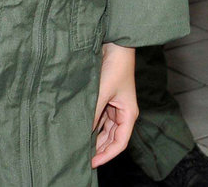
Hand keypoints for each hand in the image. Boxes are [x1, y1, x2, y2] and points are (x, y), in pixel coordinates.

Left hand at [92, 43, 136, 167]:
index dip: (106, 156)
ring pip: (104, 130)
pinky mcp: (106, 99)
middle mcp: (123, 113)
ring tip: (78, 145)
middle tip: (80, 157)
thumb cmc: (115, 66)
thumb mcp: (102, 92)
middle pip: (111, 139)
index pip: (119, 143)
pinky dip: (91, 125)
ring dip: (93, 137)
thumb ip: (93, 114)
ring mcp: (114, 107)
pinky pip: (99, 118)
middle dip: (98, 149)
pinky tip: (80, 129)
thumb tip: (82, 134)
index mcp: (129, 114)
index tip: (91, 163)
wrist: (115, 44)